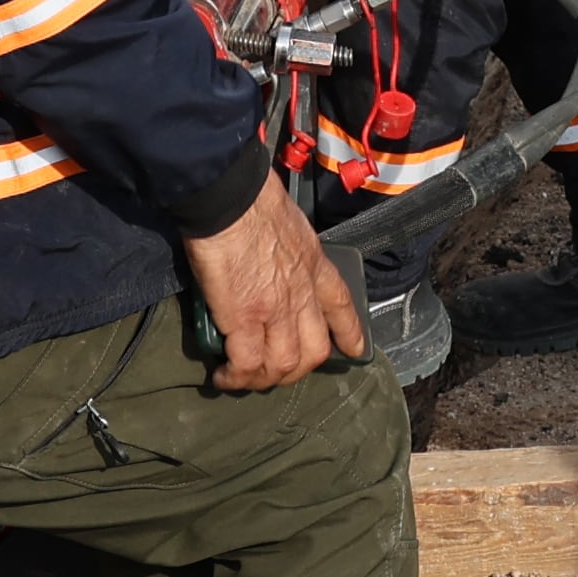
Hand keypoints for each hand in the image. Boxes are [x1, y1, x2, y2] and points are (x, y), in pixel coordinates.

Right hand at [178, 179, 365, 393]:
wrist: (231, 197)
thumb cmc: (254, 199)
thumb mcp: (292, 225)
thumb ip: (289, 250)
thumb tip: (271, 259)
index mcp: (315, 265)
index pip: (342, 306)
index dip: (349, 334)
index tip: (354, 351)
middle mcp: (302, 293)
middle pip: (315, 351)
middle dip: (297, 369)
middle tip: (274, 370)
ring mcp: (276, 310)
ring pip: (283, 365)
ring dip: (264, 379)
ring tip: (245, 378)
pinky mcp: (243, 319)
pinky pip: (247, 364)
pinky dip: (235, 377)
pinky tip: (223, 377)